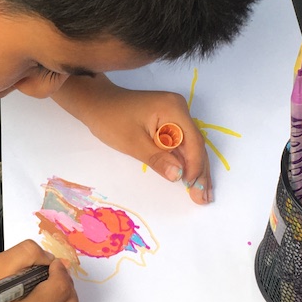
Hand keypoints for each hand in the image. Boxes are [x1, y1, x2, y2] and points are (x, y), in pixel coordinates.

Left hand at [53, 77, 212, 204]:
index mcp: (173, 109)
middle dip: (200, 173)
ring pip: (190, 147)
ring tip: (203, 195)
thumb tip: (179, 176)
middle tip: (204, 198)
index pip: (193, 142)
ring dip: (195, 170)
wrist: (96, 103)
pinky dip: (183, 162)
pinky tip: (191, 179)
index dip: (195, 167)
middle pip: (195, 145)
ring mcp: (175, 115)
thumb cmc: (111, 120)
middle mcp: (179, 109)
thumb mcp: (133, 143)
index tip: (194, 189)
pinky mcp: (169, 122)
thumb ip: (158, 159)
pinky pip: (180, 144)